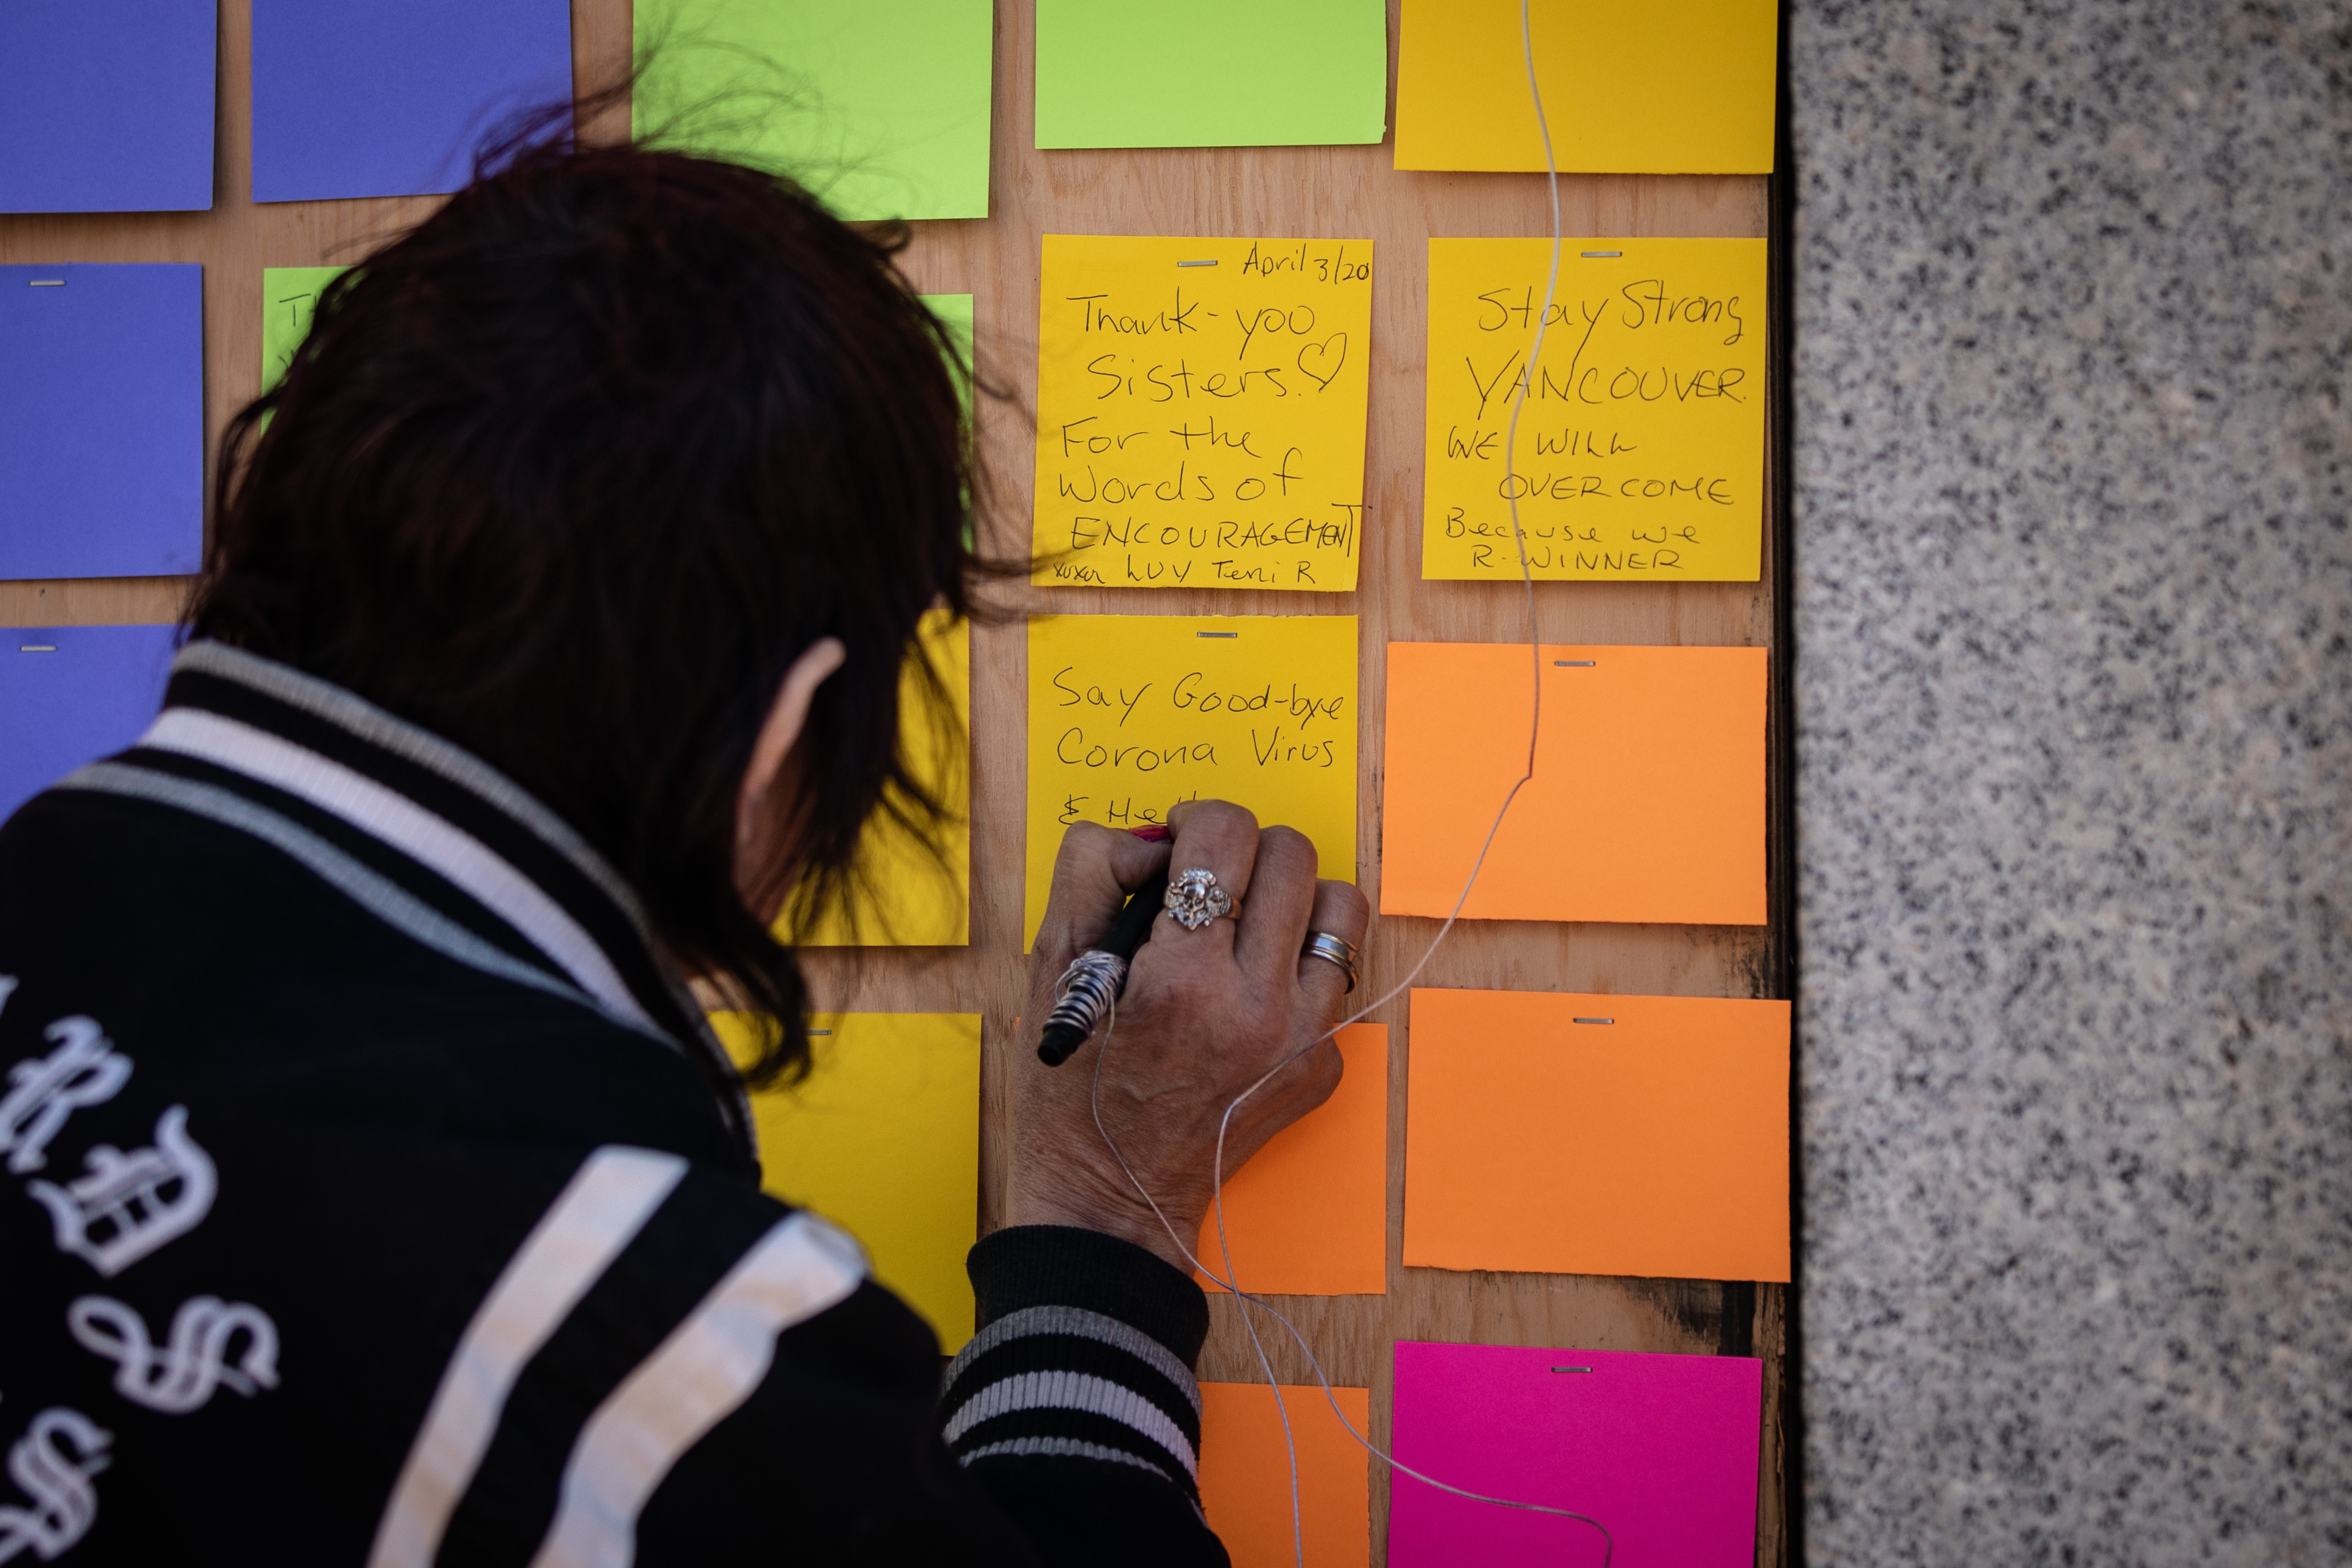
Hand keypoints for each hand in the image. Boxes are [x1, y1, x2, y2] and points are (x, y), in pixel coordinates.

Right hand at [1008, 800, 1371, 1273]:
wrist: (1114, 1200)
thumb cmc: (1071, 1088)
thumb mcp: (1049, 969)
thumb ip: (1089, 873)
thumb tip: (1152, 838)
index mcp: (1183, 979)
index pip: (1226, 835)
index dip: (1194, 819)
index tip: (1176, 842)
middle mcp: (1258, 1007)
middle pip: (1292, 855)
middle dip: (1244, 849)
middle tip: (1208, 880)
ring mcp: (1303, 1041)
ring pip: (1340, 908)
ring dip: (1292, 897)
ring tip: (1246, 922)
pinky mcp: (1324, 1066)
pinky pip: (1337, 977)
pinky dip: (1297, 964)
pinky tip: (1249, 988)